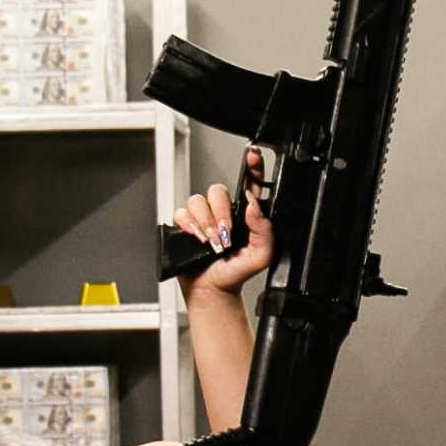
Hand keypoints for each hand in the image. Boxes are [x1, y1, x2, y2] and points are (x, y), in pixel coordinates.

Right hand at [174, 153, 275, 297]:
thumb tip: (254, 207)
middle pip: (217, 190)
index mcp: (244, 214)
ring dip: (205, 223)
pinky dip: (190, 226)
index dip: (252, 166)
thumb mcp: (261, 255)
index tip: (253, 155)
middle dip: (220, 212)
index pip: (249, 183)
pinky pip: (181, 213)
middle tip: (225, 233)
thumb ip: (264, 231)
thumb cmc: (237, 272)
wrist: (213, 290)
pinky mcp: (185, 226)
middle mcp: (222, 211)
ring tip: (212, 243)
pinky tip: (198, 240)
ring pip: (197, 200)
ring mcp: (202, 217)